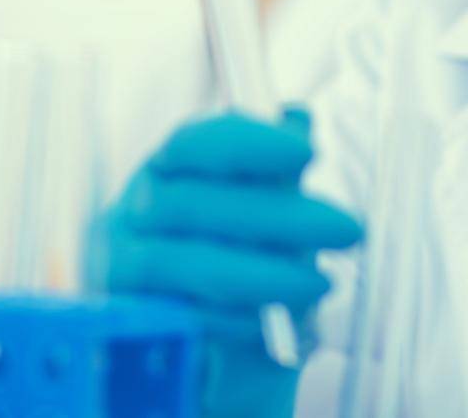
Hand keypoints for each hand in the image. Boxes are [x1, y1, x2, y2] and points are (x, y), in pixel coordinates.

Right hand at [89, 108, 362, 417]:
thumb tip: (297, 117)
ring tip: (318, 284)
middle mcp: (135, 212)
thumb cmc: (234, 261)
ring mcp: (122, 268)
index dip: (249, 143)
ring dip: (258, 274)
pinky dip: (228, 319)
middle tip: (346, 229)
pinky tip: (269, 323)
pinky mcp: (129, 324)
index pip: (194, 143)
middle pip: (193, 204)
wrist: (200, 351)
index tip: (308, 153)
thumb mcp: (260, 211)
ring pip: (182, 262)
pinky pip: (176, 318)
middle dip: (276, 216)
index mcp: (167, 170)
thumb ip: (274, 168)